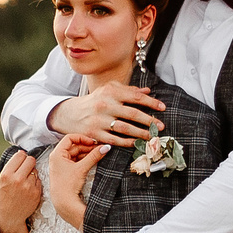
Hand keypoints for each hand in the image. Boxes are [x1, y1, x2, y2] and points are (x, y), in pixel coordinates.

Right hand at [0, 150, 41, 232]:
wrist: (9, 217)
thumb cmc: (4, 198)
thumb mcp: (1, 181)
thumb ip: (11, 168)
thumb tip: (22, 153)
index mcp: (6, 175)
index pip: (20, 155)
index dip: (21, 157)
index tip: (21, 161)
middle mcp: (17, 179)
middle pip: (30, 160)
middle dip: (29, 162)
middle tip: (25, 169)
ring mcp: (28, 186)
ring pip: (35, 170)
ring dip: (32, 173)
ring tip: (25, 182)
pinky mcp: (36, 192)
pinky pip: (39, 180)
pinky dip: (35, 183)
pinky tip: (28, 189)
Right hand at [44, 84, 165, 147]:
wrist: (70, 113)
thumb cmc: (94, 101)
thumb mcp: (108, 90)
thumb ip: (128, 90)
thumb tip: (147, 91)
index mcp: (110, 92)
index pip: (135, 96)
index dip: (151, 102)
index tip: (162, 108)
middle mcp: (104, 105)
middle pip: (132, 114)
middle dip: (149, 121)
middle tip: (160, 126)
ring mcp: (98, 120)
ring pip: (125, 128)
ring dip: (141, 133)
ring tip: (151, 137)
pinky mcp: (94, 134)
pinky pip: (114, 140)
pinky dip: (127, 142)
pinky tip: (136, 143)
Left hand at [45, 136, 110, 229]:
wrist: (63, 202)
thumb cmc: (67, 185)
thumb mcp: (82, 168)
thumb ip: (94, 156)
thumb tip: (105, 147)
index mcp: (57, 154)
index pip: (70, 138)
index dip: (82, 138)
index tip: (93, 142)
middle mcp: (57, 157)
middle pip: (74, 146)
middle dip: (87, 146)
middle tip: (100, 148)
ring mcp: (61, 164)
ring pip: (76, 153)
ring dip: (87, 153)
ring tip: (99, 154)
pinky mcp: (66, 170)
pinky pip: (76, 160)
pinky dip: (85, 159)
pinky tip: (94, 160)